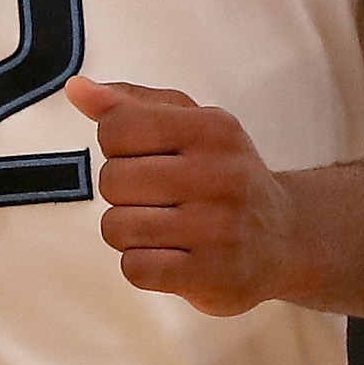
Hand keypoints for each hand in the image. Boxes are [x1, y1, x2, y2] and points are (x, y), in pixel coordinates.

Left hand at [66, 78, 310, 315]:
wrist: (286, 238)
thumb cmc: (224, 175)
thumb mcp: (191, 125)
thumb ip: (130, 104)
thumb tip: (77, 89)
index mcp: (212, 128)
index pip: (118, 127)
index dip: (117, 147)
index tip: (145, 158)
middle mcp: (220, 174)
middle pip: (112, 180)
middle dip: (123, 193)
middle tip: (157, 198)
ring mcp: (218, 228)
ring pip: (117, 227)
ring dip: (129, 232)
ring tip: (163, 228)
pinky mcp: (212, 275)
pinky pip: (135, 268)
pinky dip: (141, 264)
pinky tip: (170, 256)